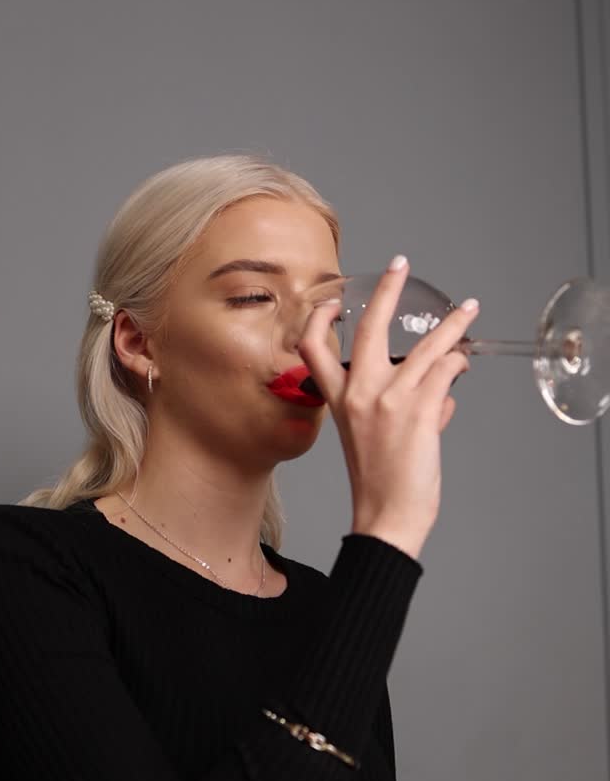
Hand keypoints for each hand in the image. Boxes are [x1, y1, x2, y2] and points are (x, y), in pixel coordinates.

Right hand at [297, 257, 477, 559]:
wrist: (386, 515)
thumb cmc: (379, 484)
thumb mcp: (371, 438)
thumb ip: (401, 406)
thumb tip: (440, 393)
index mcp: (338, 400)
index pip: (313, 348)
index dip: (319, 319)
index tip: (334, 302)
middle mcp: (360, 393)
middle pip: (369, 327)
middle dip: (388, 290)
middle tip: (400, 265)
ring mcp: (390, 399)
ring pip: (427, 346)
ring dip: (453, 326)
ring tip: (468, 310)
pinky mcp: (419, 410)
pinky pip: (446, 371)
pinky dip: (459, 365)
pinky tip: (465, 365)